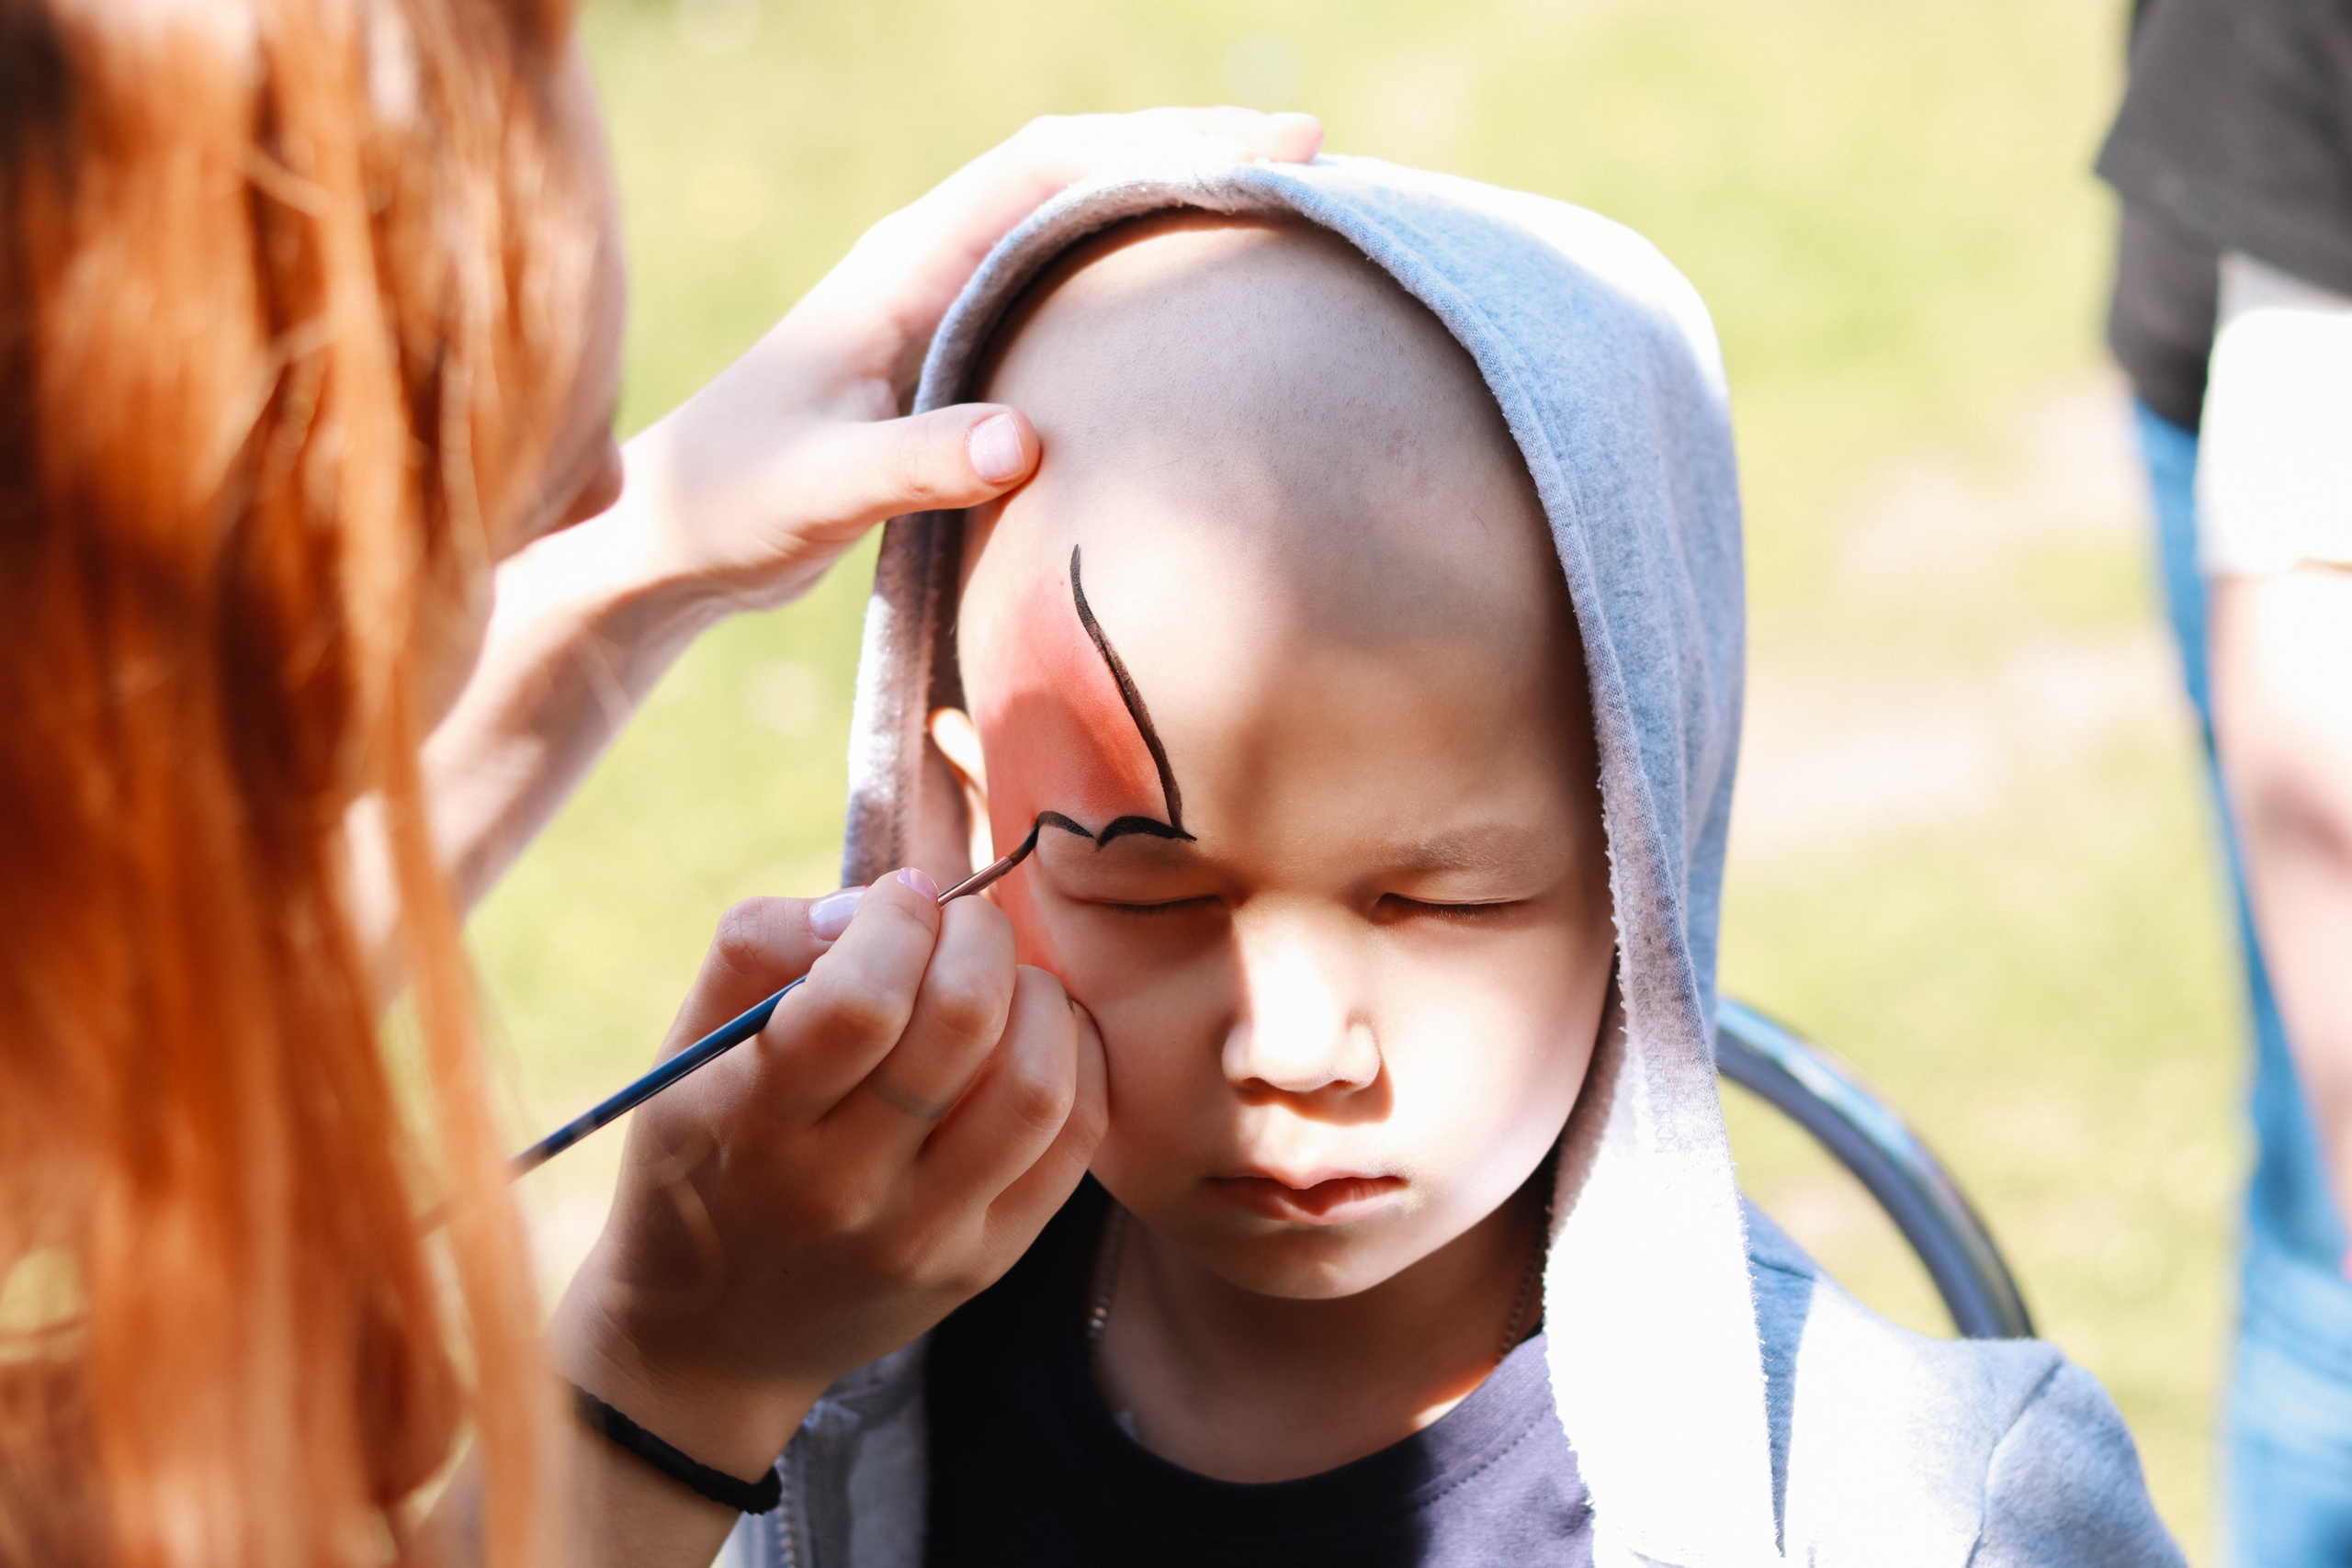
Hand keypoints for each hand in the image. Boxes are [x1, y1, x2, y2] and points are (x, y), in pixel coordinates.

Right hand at [548, 873, 1106, 1478]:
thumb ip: (760, 949)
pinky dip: (1078, 1059)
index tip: (897, 901)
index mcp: (755, 1127)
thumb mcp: (687, 1055)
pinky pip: (1074, 1140)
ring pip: (1035, 1083)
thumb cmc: (702, 1163)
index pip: (860, 1002)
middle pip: (962, 1024)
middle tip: (959, 922)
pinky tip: (1042, 1031)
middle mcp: (843, 1191)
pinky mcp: (986, 1262)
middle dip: (977, 935)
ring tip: (1003, 978)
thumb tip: (872, 905)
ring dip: (1038, 996)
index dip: (897, 920)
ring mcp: (926, 1236)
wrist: (712, 1342)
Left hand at [608, 107, 1324, 613]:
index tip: (1268, 147)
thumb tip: (1024, 444)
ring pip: (1080, 236)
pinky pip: (1069, 305)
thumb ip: (910, 463)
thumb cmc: (728, 505)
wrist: (670, 541)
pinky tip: (1201, 322)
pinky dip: (1139, 292)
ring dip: (1172, 217)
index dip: (1158, 146)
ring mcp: (950, 313)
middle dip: (1194, 157)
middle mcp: (933, 268)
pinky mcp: (960, 369)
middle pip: (1082, 178)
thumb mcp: (813, 488)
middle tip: (1317, 163)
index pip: (1047, 168)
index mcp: (905, 264)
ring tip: (1286, 225)